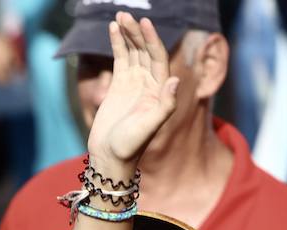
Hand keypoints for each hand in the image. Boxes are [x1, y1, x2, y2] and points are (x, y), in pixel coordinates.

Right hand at [86, 13, 179, 168]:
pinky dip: (117, 44)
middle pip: (145, 50)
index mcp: (160, 91)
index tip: (144, 23)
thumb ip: (164, 105)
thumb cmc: (130, 146)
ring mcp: (134, 83)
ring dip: (127, 34)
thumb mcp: (149, 127)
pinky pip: (121, 59)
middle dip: (137, 32)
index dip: (152, 40)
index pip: (158, 58)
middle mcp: (149, 84)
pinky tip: (112, 29)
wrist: (111, 156)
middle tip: (125, 15)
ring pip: (133, 51)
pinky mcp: (119, 85)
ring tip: (119, 17)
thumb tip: (175, 80)